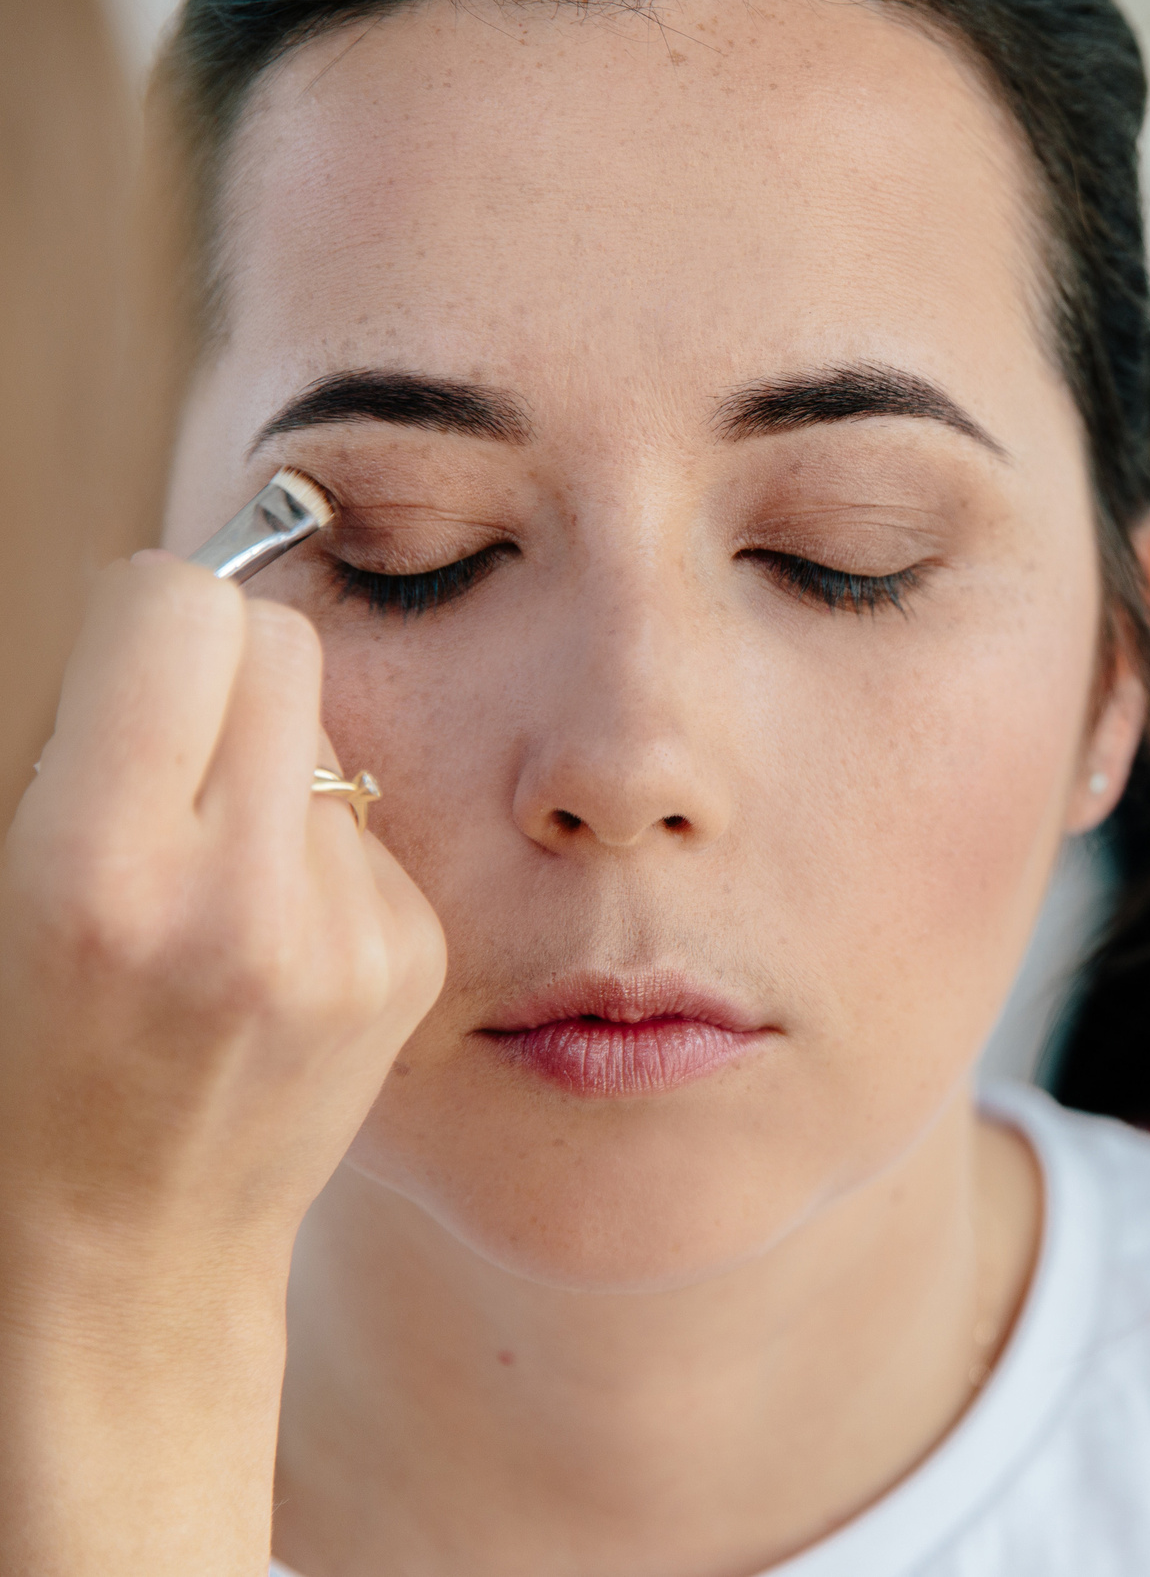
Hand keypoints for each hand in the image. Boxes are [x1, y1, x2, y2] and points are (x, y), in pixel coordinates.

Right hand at [0, 553, 443, 1568]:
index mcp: (98, 869)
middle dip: (220, 671)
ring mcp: (346, 936)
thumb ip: (104, 739)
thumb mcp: (17, 879)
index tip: (125, 666)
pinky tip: (266, 943)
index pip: (181, 608)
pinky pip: (369, 826)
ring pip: (331, 732)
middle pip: (280, 642)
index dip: (148, 614)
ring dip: (270, 770)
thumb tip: (187, 604)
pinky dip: (317, 854)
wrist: (128, 1241)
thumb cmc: (36, 1045)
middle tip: (165, 761)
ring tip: (207, 882)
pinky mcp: (413, 958)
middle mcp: (238, 899)